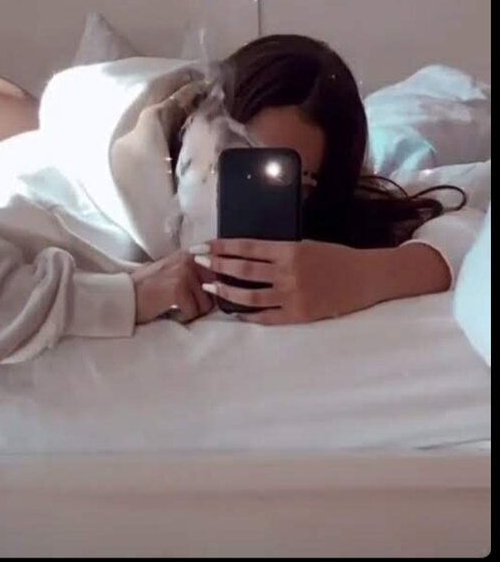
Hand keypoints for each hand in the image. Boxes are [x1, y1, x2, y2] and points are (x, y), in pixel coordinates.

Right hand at [132, 251, 214, 324]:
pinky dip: (182, 317)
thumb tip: (218, 282)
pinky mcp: (178, 288)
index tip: (210, 291)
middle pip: (216, 289)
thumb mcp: (173, 272)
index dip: (218, 283)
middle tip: (184, 303)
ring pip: (206, 304)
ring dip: (192, 311)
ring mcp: (184, 272)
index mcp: (189, 253)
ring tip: (174, 306)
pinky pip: (193, 312)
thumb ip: (195, 271)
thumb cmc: (148, 289)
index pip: (218, 265)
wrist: (126, 298)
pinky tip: (169, 311)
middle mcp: (189, 258)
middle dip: (203, 301)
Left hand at [195, 238, 373, 324]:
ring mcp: (293, 296)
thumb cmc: (336, 257)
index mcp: (289, 250)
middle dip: (216, 265)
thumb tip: (248, 253)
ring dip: (226, 291)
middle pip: (243, 270)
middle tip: (197, 262)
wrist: (365, 277)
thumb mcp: (305, 245)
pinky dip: (249, 316)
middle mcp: (288, 272)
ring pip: (250, 296)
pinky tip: (235, 312)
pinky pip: (267, 317)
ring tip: (210, 286)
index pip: (247, 247)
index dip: (222, 246)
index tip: (202, 245)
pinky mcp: (300, 315)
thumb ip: (279, 251)